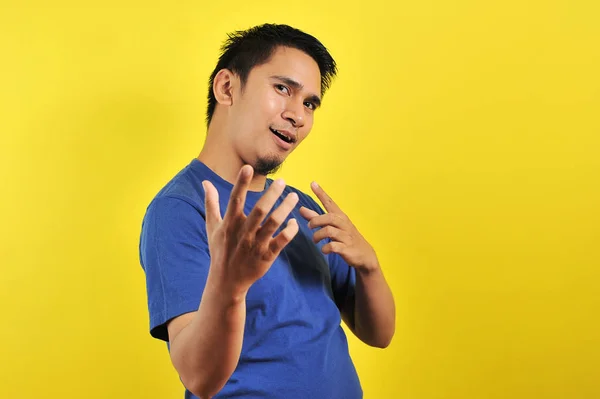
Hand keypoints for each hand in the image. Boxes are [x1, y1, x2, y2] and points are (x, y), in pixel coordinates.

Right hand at [202, 165, 299, 293]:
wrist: (226, 281)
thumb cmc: (220, 250)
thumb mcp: (212, 227)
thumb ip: (211, 203)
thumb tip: (205, 182)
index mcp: (230, 223)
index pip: (235, 199)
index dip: (241, 183)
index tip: (248, 167)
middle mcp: (243, 233)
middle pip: (259, 210)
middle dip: (271, 194)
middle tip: (283, 181)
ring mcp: (255, 245)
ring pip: (273, 224)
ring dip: (285, 209)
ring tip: (294, 196)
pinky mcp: (266, 257)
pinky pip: (281, 242)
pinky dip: (289, 232)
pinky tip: (294, 222)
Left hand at [299, 182, 378, 272]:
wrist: (364, 255)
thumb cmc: (345, 238)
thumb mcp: (332, 226)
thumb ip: (316, 218)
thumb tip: (301, 209)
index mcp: (340, 217)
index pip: (330, 202)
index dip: (321, 193)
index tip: (313, 183)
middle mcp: (344, 224)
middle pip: (329, 217)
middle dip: (316, 220)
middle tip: (309, 226)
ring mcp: (346, 237)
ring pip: (329, 231)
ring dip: (318, 235)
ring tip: (315, 240)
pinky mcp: (347, 249)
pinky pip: (333, 246)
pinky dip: (326, 248)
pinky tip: (324, 250)